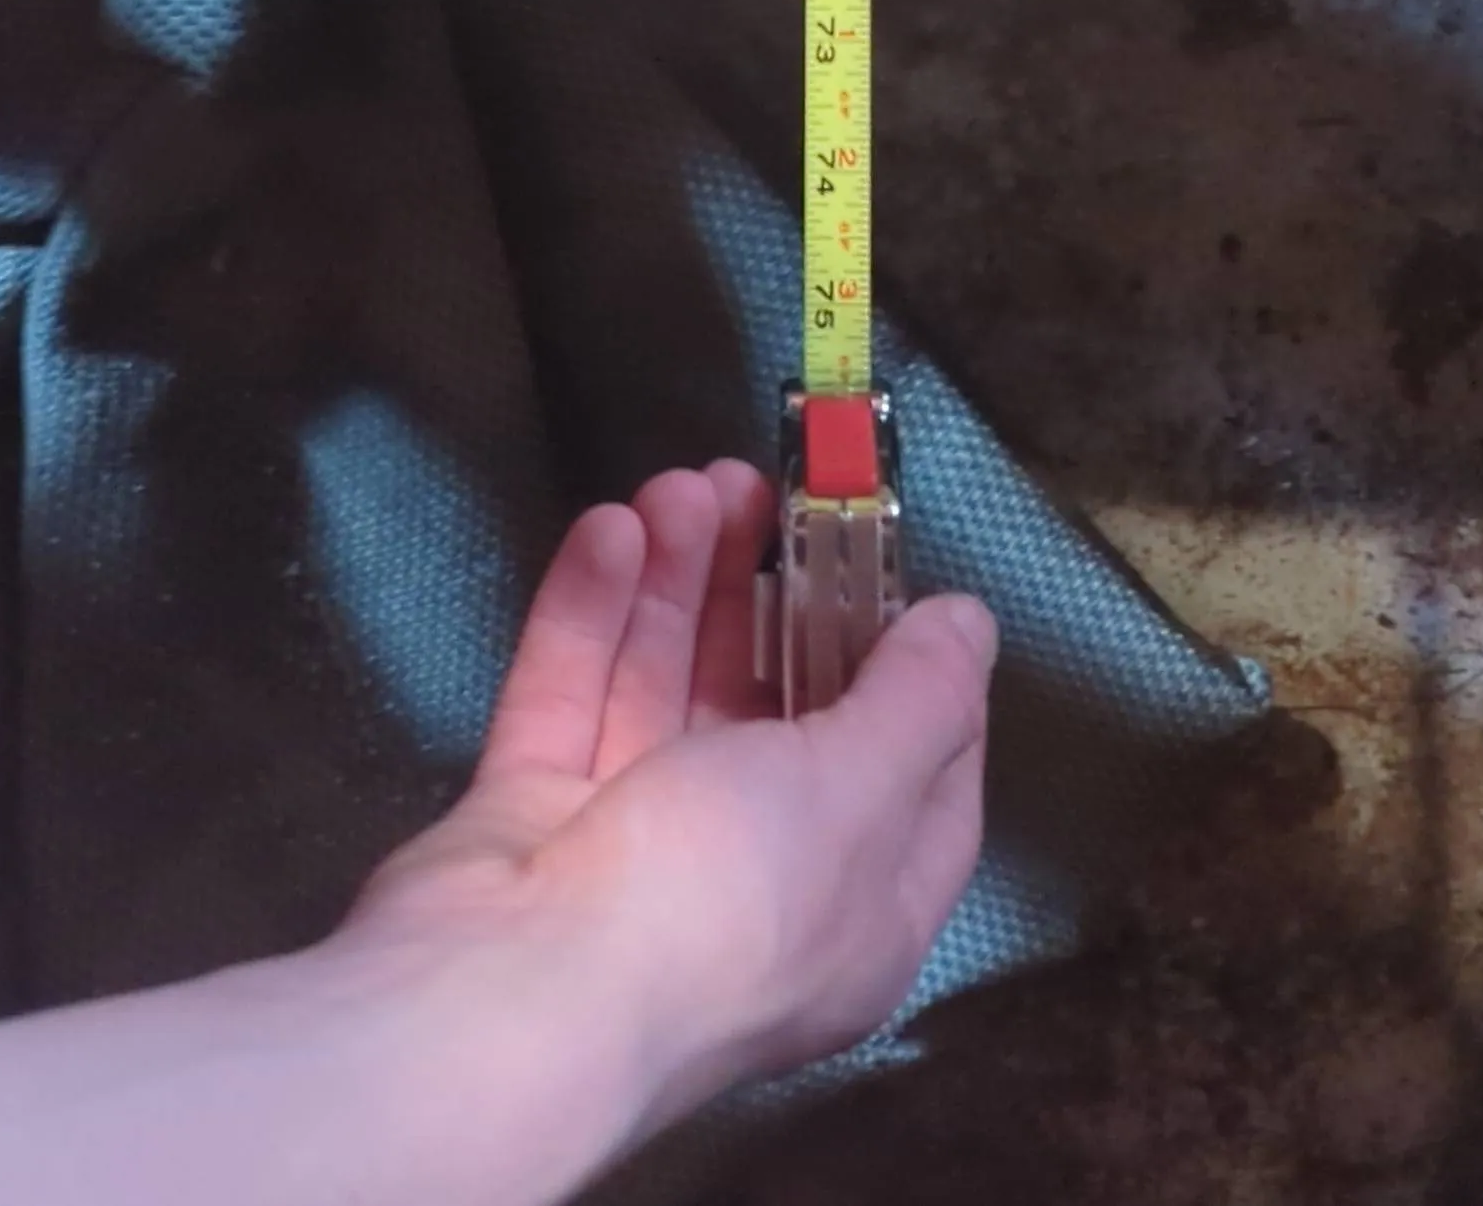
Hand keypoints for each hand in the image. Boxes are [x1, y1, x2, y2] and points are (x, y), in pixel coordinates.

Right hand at [341, 461, 996, 1141]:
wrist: (510, 1000)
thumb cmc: (720, 899)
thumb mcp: (857, 792)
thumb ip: (918, 701)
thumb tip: (972, 626)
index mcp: (860, 911)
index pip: (918, 783)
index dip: (918, 675)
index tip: (898, 571)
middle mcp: (754, 882)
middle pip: (778, 717)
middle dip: (772, 596)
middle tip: (758, 486)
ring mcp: (632, 850)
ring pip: (669, 693)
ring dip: (680, 582)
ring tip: (682, 482)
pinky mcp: (534, 816)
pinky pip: (573, 699)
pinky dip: (592, 614)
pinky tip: (609, 528)